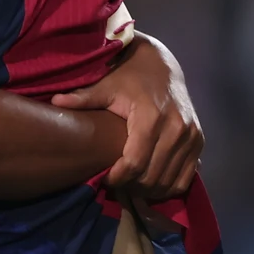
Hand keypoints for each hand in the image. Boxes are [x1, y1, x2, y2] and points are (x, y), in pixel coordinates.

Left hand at [51, 34, 201, 198]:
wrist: (162, 64)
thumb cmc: (129, 76)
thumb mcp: (106, 85)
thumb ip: (83, 99)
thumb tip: (55, 102)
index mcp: (152, 116)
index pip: (134, 163)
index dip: (117, 177)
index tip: (104, 177)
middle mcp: (177, 128)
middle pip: (151, 177)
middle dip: (131, 185)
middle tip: (116, 181)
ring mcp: (191, 136)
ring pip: (169, 182)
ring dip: (148, 188)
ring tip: (131, 182)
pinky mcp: (199, 141)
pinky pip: (185, 178)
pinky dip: (168, 185)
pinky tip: (151, 179)